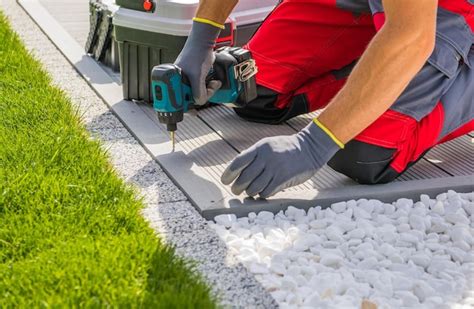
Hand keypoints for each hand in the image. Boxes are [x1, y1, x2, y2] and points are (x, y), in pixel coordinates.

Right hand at [175, 21, 221, 104]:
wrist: (204, 44)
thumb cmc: (196, 55)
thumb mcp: (197, 77)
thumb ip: (197, 92)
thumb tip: (199, 102)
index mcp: (171, 81)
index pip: (175, 101)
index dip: (184, 108)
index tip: (193, 112)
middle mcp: (177, 82)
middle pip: (188, 99)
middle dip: (199, 98)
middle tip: (208, 91)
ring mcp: (186, 80)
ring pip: (196, 94)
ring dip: (206, 92)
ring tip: (212, 84)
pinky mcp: (194, 78)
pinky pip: (201, 89)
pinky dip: (208, 88)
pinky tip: (213, 83)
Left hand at [221, 121, 341, 197]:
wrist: (310, 148)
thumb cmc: (286, 148)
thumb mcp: (268, 145)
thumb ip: (253, 156)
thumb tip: (236, 171)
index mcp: (259, 148)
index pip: (238, 162)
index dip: (228, 174)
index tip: (224, 181)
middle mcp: (266, 158)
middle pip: (244, 178)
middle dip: (237, 188)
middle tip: (236, 191)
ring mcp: (275, 169)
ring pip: (254, 188)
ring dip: (250, 192)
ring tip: (250, 191)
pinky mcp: (283, 179)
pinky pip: (266, 192)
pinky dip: (262, 194)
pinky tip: (263, 192)